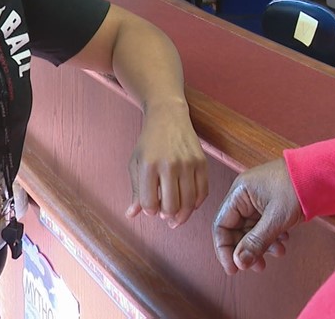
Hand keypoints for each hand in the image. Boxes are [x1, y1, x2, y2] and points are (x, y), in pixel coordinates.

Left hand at [125, 112, 207, 227]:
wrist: (168, 117)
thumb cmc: (149, 141)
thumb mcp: (136, 163)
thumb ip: (136, 190)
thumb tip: (132, 215)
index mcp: (149, 166)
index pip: (149, 203)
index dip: (150, 211)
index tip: (151, 209)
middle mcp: (169, 165)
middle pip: (171, 206)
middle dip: (166, 216)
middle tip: (165, 215)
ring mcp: (188, 163)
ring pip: (189, 202)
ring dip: (182, 214)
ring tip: (177, 216)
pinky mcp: (202, 162)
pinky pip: (203, 192)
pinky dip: (197, 203)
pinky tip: (190, 204)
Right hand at [212, 158, 303, 274]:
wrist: (323, 174)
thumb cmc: (297, 187)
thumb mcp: (276, 218)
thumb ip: (256, 242)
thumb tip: (239, 262)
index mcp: (239, 193)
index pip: (221, 225)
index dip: (224, 250)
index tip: (234, 269)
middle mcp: (244, 196)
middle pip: (236, 230)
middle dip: (247, 250)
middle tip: (259, 266)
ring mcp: (257, 199)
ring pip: (251, 229)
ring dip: (262, 245)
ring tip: (279, 253)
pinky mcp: (270, 203)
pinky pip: (263, 224)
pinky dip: (272, 236)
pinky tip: (284, 241)